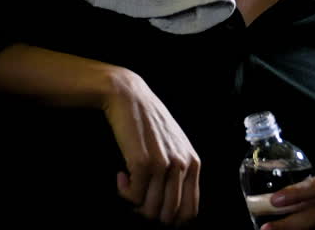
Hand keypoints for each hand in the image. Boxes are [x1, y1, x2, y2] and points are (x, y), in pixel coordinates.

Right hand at [102, 69, 199, 225]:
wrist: (129, 97)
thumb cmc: (149, 120)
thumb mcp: (175, 144)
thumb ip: (179, 169)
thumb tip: (170, 201)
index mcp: (193, 162)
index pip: (190, 210)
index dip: (172, 219)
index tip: (157, 212)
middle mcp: (181, 165)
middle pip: (169, 214)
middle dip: (150, 213)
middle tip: (138, 200)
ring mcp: (163, 165)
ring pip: (150, 208)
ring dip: (135, 203)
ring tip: (129, 185)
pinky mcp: (142, 163)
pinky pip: (133, 195)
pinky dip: (124, 191)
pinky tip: (121, 176)